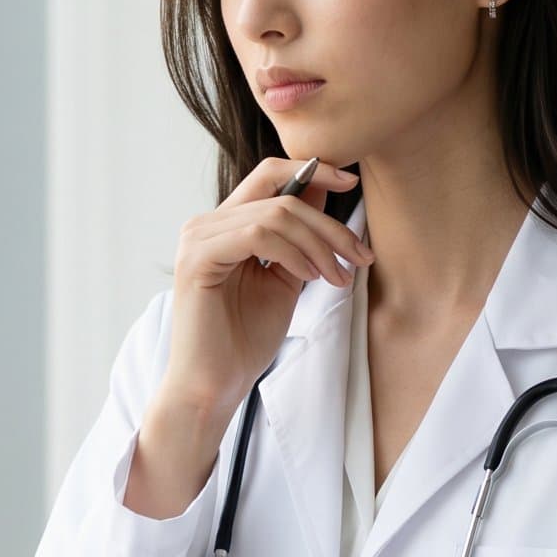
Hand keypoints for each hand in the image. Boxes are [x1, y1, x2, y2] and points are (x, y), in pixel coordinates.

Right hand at [159, 160, 373, 427]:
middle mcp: (206, 224)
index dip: (313, 171)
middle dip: (329, 224)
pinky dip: (293, 252)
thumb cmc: (245, 339)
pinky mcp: (198, 258)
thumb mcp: (287, 277)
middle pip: (280, 195)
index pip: (269, 176)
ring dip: (318, 244)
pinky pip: (257, 234)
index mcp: (225, 224)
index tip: (352, 181)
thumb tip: (325, 189)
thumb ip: (301, 237)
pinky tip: (309, 277)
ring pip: (275, 214)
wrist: (216, 385)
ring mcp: (198, 238)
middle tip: (359, 257)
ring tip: (336, 277)